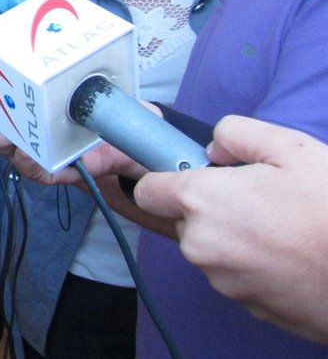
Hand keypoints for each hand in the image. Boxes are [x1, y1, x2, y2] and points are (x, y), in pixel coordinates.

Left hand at [134, 116, 327, 342]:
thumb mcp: (292, 149)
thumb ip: (238, 134)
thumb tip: (214, 146)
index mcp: (202, 200)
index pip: (148, 188)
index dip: (167, 177)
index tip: (191, 174)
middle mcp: (202, 244)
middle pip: (184, 219)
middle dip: (211, 206)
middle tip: (259, 197)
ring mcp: (224, 280)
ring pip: (211, 248)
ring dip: (234, 236)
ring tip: (284, 226)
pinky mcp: (248, 305)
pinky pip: (237, 274)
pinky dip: (254, 263)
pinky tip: (291, 253)